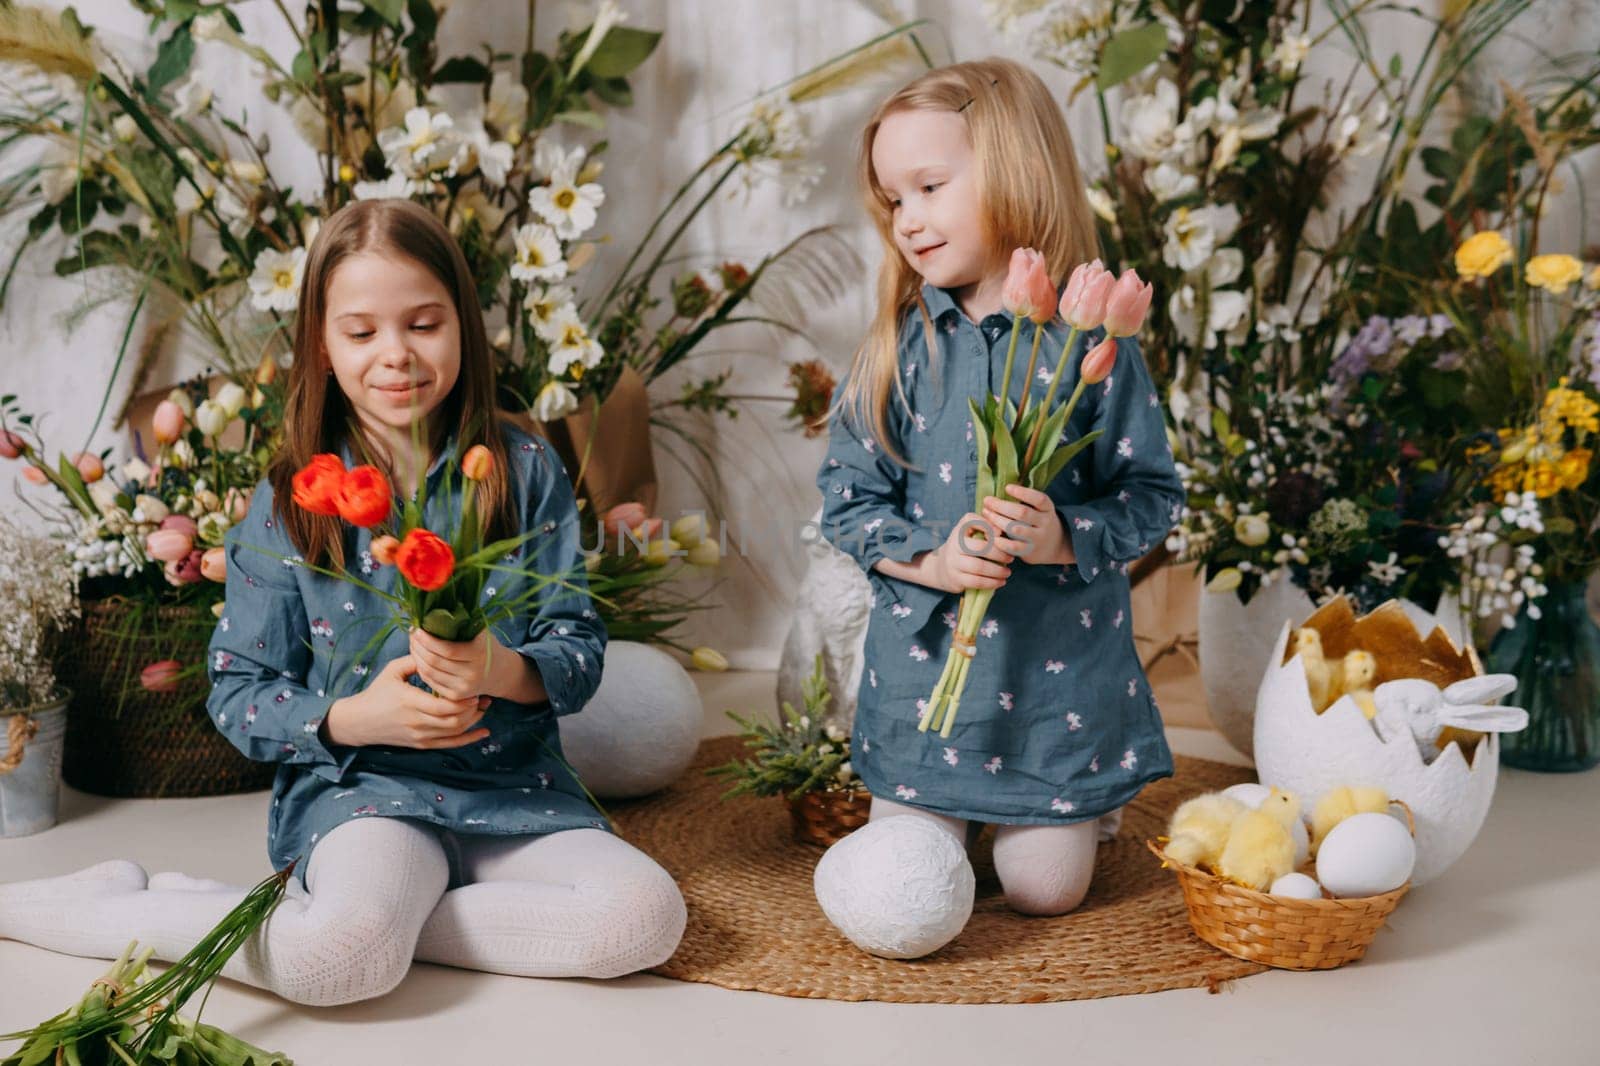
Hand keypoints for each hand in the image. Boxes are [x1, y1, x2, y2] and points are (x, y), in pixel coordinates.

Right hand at [324, 654, 489, 749]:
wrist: (359, 722)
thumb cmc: (376, 693)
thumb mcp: (392, 671)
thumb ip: (415, 660)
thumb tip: (436, 647)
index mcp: (410, 701)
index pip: (445, 706)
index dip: (464, 699)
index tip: (474, 687)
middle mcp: (417, 722)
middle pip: (454, 720)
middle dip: (473, 709)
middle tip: (484, 696)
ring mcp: (420, 736)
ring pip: (454, 732)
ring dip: (473, 721)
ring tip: (485, 707)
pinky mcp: (421, 744)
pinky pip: (450, 745)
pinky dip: (469, 739)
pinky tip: (484, 733)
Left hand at [409, 626, 499, 700]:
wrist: (500, 672)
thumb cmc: (485, 646)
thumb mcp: (480, 632)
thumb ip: (461, 623)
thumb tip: (432, 613)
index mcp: (480, 653)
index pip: (447, 649)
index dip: (428, 640)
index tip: (417, 629)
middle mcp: (473, 673)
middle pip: (435, 661)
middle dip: (418, 647)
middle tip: (412, 635)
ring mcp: (464, 687)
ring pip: (429, 672)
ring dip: (416, 657)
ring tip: (414, 645)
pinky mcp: (457, 696)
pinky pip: (431, 682)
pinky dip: (421, 669)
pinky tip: (419, 659)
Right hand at [928, 512, 1015, 592]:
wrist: (942, 568)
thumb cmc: (965, 549)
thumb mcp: (971, 535)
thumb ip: (987, 529)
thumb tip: (1004, 530)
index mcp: (960, 530)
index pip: (971, 520)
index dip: (988, 526)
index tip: (1001, 534)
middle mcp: (954, 544)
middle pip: (980, 547)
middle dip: (999, 554)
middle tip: (1011, 558)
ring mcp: (953, 562)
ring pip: (978, 567)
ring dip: (997, 571)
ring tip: (1007, 572)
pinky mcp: (955, 579)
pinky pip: (976, 582)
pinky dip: (992, 582)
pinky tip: (1001, 582)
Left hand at [981, 484, 1074, 566]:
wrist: (1054, 546)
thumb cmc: (1038, 521)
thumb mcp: (1039, 508)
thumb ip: (1025, 499)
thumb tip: (1002, 484)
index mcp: (1048, 508)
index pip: (1039, 499)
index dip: (1023, 493)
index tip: (1007, 487)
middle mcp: (1045, 523)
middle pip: (1022, 513)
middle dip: (1001, 506)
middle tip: (987, 500)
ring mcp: (1038, 538)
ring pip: (1015, 529)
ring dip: (997, 520)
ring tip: (986, 513)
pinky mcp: (1029, 551)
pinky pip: (1013, 547)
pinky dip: (1000, 541)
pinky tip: (990, 534)